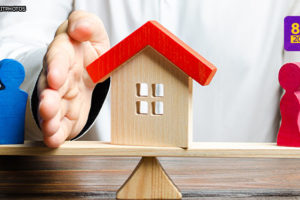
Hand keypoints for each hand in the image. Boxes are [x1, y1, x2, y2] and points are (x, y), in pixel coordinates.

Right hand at [38, 10, 108, 147]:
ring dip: (50, 120)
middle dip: (48, 99)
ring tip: (50, 128)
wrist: (89, 67)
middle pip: (50, 88)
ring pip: (52, 109)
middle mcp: (59, 77)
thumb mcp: (93, 31)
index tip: (57, 78)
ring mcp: (62, 97)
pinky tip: (54, 140)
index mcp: (65, 54)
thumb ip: (86, 24)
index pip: (58, 58)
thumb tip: (79, 28)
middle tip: (48, 107)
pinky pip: (61, 124)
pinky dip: (57, 134)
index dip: (56, 68)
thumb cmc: (88, 49)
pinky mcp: (67, 113)